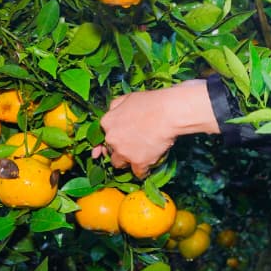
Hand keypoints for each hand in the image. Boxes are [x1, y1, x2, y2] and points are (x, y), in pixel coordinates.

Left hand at [94, 79, 219, 176]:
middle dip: (119, 150)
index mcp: (107, 122)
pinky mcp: (138, 162)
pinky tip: (149, 165)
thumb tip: (113, 112)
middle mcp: (111, 139)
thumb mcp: (127, 97)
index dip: (112, 139)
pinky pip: (138, 173)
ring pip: (119, 164)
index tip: (116, 142)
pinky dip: (143, 170)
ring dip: (127, 162)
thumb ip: (115, 106)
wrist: (168, 113)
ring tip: (139, 156)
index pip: (103, 136)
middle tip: (132, 146)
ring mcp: (124, 152)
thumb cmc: (150, 102)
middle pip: (110, 151)